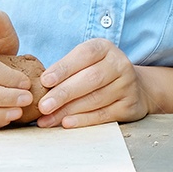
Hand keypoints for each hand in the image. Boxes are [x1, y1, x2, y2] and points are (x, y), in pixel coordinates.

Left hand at [36, 38, 150, 127]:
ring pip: (95, 99)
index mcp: (105, 48)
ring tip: (48, 118)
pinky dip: (83, 120)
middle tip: (43, 105)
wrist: (134, 87)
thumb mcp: (86, 62)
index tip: (44, 81)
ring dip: (68, 110)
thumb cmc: (98, 72)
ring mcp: (127, 86)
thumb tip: (38, 86)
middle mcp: (119, 64)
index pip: (84, 55)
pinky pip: (104, 115)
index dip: (64, 68)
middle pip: (90, 79)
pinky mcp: (129, 106)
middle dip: (64, 93)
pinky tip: (67, 123)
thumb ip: (66, 68)